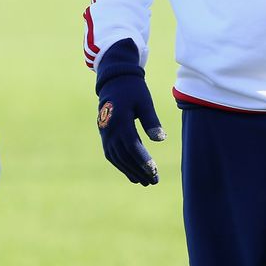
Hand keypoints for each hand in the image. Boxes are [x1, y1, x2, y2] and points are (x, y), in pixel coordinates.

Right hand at [95, 39, 165, 185]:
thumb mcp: (145, 102)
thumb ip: (151, 120)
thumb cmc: (133, 91)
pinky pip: (112, 155)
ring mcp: (105, 135)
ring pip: (117, 159)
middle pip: (125, 156)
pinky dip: (122, 166)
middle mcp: (110, 131)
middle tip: (154, 182)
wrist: (114, 83)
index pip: (132, 146)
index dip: (143, 160)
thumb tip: (160, 139)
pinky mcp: (105, 137)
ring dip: (130, 171)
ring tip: (145, 182)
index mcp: (120, 121)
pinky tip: (133, 175)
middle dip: (139, 170)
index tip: (154, 171)